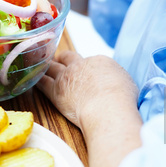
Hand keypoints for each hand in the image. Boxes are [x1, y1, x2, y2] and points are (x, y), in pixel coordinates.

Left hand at [38, 51, 142, 166]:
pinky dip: (35, 76)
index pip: (89, 60)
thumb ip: (126, 84)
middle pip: (67, 56)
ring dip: (45, 64)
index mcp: (101, 60)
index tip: (83, 70)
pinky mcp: (55, 90)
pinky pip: (41, 79)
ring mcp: (66, 76)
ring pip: (51, 65)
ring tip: (38, 63)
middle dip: (62, 58)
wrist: (108, 110)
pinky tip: (29, 75)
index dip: (84, 65)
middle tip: (55, 60)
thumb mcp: (131, 87)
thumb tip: (137, 91)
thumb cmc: (125, 102)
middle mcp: (82, 64)